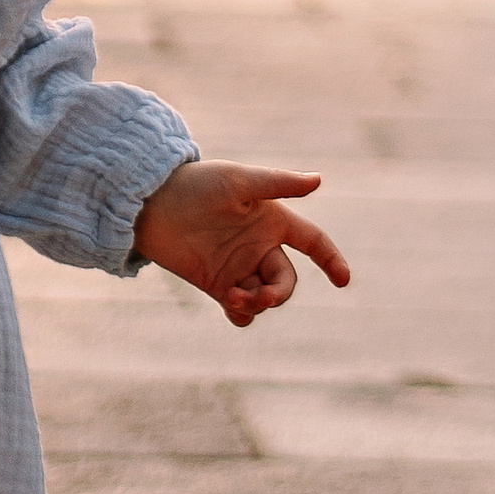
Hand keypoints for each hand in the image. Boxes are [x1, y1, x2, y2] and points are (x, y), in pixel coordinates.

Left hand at [133, 162, 349, 327]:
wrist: (150, 204)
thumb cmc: (196, 184)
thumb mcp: (238, 181)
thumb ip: (277, 184)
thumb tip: (318, 180)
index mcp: (272, 220)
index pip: (313, 242)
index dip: (331, 259)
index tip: (343, 280)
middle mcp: (260, 246)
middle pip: (287, 280)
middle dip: (280, 292)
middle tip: (260, 295)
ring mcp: (239, 267)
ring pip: (265, 298)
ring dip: (259, 304)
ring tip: (235, 297)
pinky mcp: (217, 284)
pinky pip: (242, 310)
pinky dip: (243, 314)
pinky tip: (232, 306)